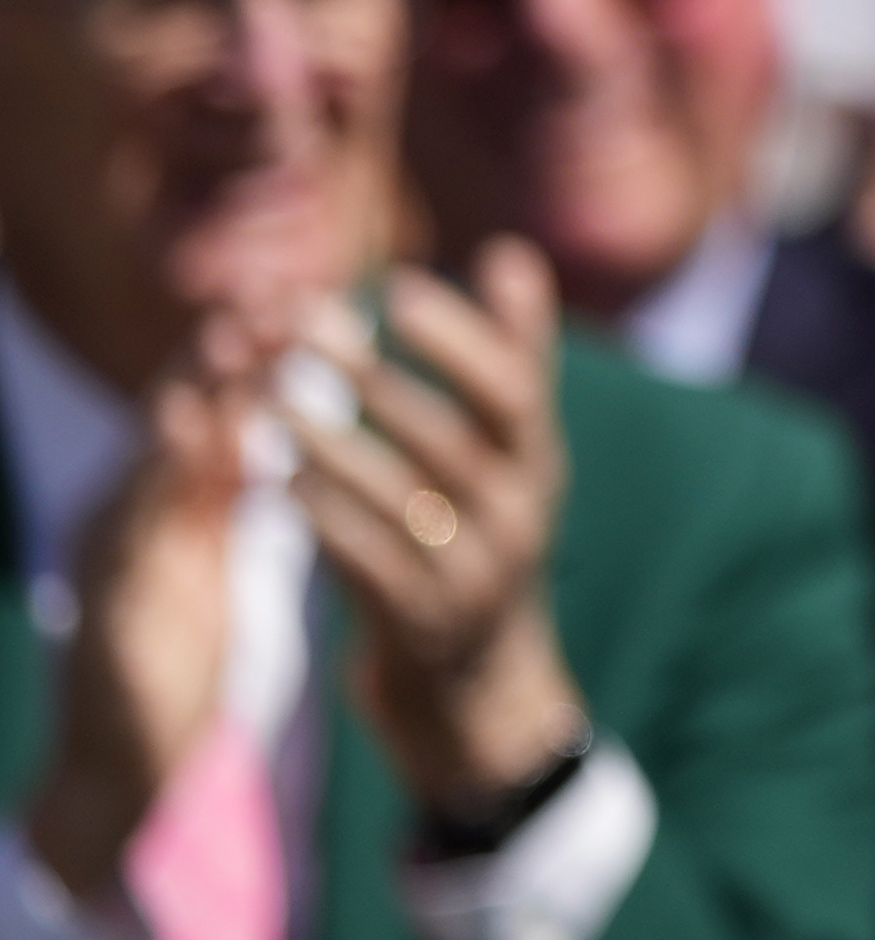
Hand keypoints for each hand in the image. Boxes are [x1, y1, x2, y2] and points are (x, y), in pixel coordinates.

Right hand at [28, 316, 258, 891]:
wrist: (126, 764)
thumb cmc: (172, 651)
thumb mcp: (203, 550)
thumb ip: (225, 481)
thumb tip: (264, 405)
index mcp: (162, 506)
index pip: (209, 409)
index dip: (250, 351)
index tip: (305, 292)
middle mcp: (129, 515)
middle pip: (177, 416)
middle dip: (222, 352)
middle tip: (275, 291)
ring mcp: (109, 557)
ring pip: (151, 458)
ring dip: (194, 394)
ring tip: (234, 339)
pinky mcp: (104, 606)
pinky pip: (134, 529)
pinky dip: (162, 478)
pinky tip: (193, 437)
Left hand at [297, 249, 589, 815]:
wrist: (481, 689)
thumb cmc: (483, 538)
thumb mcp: (514, 457)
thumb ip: (513, 358)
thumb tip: (511, 250)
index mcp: (539, 466)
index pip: (515, 389)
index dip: (462, 337)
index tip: (399, 287)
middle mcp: (518, 517)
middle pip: (448, 437)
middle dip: (376, 376)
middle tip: (309, 324)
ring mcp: (473, 576)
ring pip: (400, 500)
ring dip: (331, 445)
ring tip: (270, 402)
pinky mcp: (421, 626)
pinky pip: (365, 564)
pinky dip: (320, 519)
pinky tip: (274, 481)